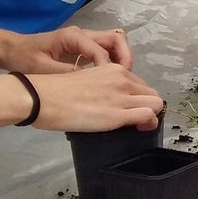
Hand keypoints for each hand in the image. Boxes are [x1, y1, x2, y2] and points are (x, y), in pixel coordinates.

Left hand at [2, 26, 134, 72]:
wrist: (11, 50)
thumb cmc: (24, 58)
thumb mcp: (42, 68)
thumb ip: (66, 74)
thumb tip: (90, 83)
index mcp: (74, 36)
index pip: (101, 49)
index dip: (108, 67)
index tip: (109, 85)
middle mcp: (83, 34)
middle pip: (116, 38)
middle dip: (125, 57)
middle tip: (125, 78)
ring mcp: (85, 40)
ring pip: (114, 43)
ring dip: (121, 58)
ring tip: (120, 79)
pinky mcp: (83, 48)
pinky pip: (106, 51)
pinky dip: (113, 62)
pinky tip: (109, 79)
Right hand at [28, 64, 165, 131]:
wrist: (41, 97)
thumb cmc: (54, 91)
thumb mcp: (85, 80)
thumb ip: (102, 87)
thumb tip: (107, 101)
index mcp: (113, 69)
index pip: (138, 83)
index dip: (137, 98)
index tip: (129, 108)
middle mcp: (122, 79)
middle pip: (151, 92)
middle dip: (147, 106)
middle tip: (135, 119)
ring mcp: (121, 96)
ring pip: (156, 103)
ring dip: (150, 115)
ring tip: (137, 125)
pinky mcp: (118, 114)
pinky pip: (148, 115)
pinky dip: (148, 123)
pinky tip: (138, 129)